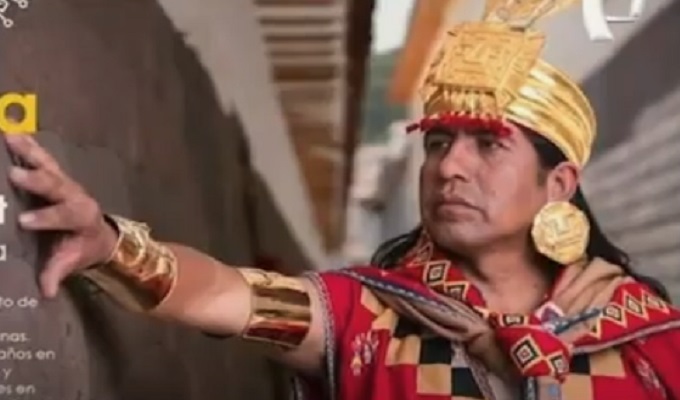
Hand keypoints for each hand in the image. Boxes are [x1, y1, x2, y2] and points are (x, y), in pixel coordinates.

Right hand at [4, 134, 118, 297]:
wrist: (98, 232)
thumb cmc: (81, 247)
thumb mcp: (72, 261)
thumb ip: (58, 273)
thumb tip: (47, 292)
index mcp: (81, 218)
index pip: (64, 217)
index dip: (45, 218)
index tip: (24, 222)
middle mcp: (76, 196)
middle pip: (57, 186)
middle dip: (37, 181)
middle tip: (15, 175)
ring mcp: (66, 182)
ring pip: (49, 166)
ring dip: (30, 152)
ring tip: (9, 138)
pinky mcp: (57, 174)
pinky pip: (42, 157)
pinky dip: (28, 145)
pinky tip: (10, 132)